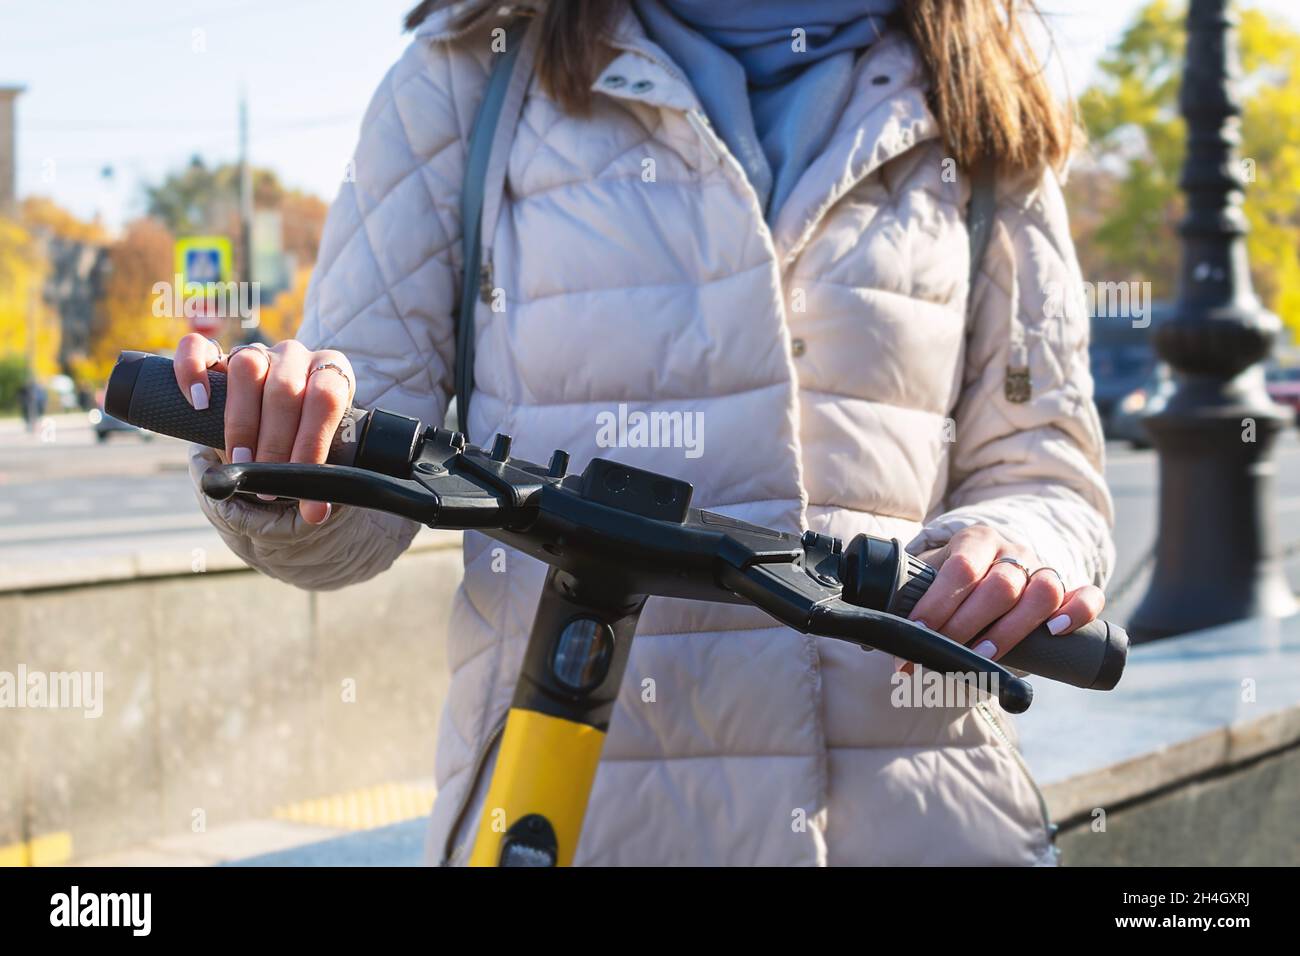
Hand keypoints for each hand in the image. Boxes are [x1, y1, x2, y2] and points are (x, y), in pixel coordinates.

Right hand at [173, 334, 354, 524]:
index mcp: (331, 374)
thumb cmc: (304, 443)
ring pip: (247, 366)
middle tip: (267, 483)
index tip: (299, 481)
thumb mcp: (318, 454)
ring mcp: (257, 352)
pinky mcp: (219, 355)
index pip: (326, 398)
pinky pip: (198, 349)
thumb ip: (317, 474)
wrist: (279, 426)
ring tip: (240, 461)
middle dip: (275, 442)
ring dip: (242, 421)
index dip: (311, 442)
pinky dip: (193, 371)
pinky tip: (198, 404)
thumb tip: (316, 512)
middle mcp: (296, 357)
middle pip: (285, 388)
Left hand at [904, 525, 1103, 668]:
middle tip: (943, 652)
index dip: (937, 606)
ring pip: (1043, 590)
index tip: (916, 634)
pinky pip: (1087, 595)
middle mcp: (1013, 550)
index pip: (959, 570)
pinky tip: (1056, 631)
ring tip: (985, 655)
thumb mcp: (933, 575)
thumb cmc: (955, 580)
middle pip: (1000, 585)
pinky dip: (1077, 612)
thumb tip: (881, 636)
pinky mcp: (1070, 588)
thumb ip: (914, 596)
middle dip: (967, 625)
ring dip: (1012, 629)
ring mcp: (1044, 567)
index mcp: (975, 540)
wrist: (994, 563)